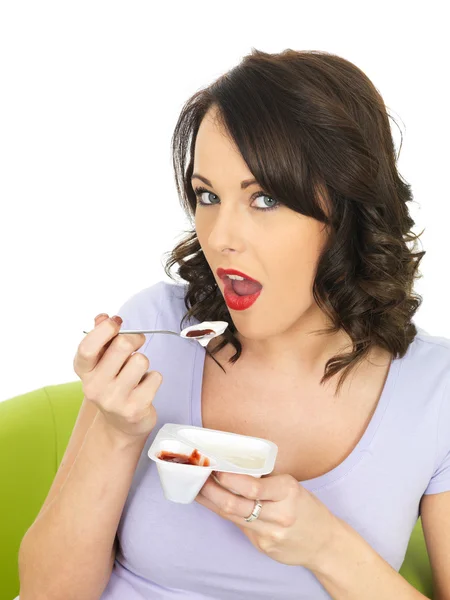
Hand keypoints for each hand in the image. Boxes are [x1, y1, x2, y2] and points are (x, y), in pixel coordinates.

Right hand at [73, 313, 162, 440]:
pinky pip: (155, 377)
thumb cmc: (113, 383)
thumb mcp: (102, 360)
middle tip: (136, 344)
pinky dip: (153, 378)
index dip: (106, 329)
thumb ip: (101, 337)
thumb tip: (103, 317)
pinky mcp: (134, 409)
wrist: (121, 423)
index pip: (88, 347)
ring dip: (143, 362)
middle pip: (122, 345)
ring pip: (141, 360)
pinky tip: (144, 387)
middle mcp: (94, 386)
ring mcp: (113, 400)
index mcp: (83, 370)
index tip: (117, 322)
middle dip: (134, 339)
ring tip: (136, 373)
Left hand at [196, 471, 337, 568]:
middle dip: (211, 490)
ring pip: (232, 517)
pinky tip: (215, 503)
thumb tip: (231, 468)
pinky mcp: (264, 547)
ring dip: (212, 501)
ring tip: (198, 488)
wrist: (324, 542)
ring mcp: (270, 534)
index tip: (214, 467)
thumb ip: (265, 481)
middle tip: (197, 476)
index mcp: (288, 491)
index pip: (252, 486)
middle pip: (236, 504)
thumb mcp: (291, 487)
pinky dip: (225, 513)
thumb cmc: (305, 508)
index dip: (228, 478)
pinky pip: (240, 527)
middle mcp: (279, 514)